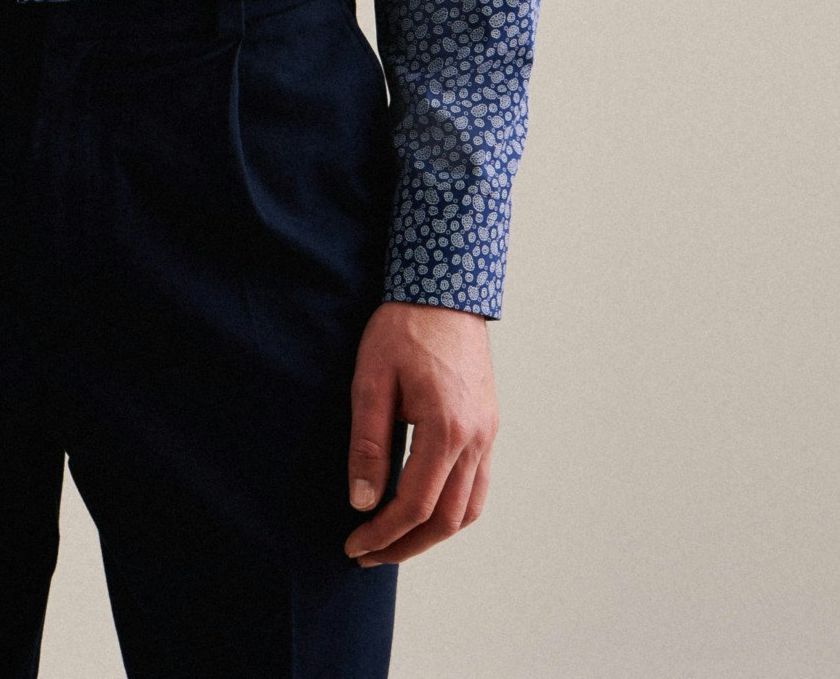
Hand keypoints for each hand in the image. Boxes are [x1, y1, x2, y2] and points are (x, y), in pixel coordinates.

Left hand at [344, 300, 497, 565]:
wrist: (444, 287)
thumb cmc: (402, 328)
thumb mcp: (371, 380)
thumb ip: (368, 444)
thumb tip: (362, 502)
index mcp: (446, 429)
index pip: (415, 505)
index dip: (382, 533)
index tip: (353, 545)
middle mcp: (475, 439)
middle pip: (447, 519)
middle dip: (405, 545)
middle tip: (368, 554)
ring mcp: (487, 433)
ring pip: (469, 509)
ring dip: (432, 533)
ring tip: (393, 540)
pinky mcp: (488, 425)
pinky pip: (478, 485)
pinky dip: (452, 509)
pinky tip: (423, 508)